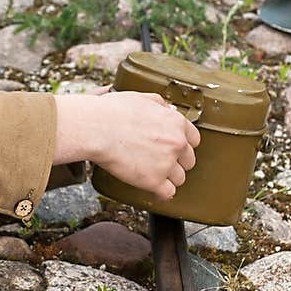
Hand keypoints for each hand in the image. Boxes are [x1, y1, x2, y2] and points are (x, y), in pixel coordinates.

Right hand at [53, 91, 199, 200]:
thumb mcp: (141, 98)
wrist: (97, 129)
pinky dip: (160, 193)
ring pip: (179, 178)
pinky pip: (168, 193)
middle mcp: (177, 144)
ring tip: (153, 175)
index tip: (173, 149)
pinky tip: (153, 189)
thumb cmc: (112, 112)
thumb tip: (167, 110)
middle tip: (160, 161)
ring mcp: (167, 163)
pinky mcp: (154, 181)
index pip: (193, 140)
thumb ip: (160, 105)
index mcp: (176, 123)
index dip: (182, 145)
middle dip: (176, 162)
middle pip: (188, 161)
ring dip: (168, 178)